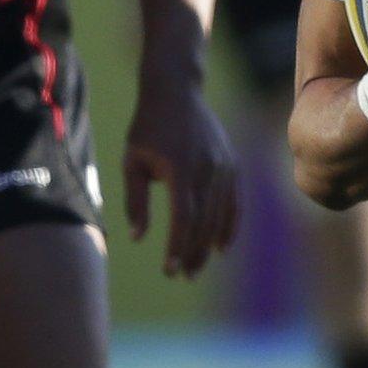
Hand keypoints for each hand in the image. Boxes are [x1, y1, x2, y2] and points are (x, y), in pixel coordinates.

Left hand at [124, 79, 237, 277]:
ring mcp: (224, 167)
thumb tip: (138, 237)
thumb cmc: (148, 128)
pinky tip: (221, 246)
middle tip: (182, 275)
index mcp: (180, 169)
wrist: (177, 92)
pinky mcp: (232, 165)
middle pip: (204, 221)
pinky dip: (230, 225)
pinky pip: (234, 201)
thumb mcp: (132, 162)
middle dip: (193, 252)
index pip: (183, 217)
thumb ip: (136, 200)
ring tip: (197, 267)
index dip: (177, 246)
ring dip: (209, 243)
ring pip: (220, 214)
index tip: (168, 270)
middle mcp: (208, 169)